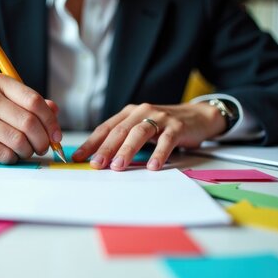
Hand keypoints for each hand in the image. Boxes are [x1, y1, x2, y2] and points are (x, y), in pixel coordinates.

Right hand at [0, 73, 61, 162]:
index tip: (56, 135)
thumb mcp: (10, 102)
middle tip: (43, 148)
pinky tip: (10, 154)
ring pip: (18, 140)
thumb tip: (55, 111)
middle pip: (28, 122)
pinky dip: (13, 158)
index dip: (50, 121)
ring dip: (28, 151)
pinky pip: (4, 153)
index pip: (34, 101)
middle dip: (42, 140)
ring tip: (26, 151)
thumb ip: (34, 105)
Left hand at [71, 102, 226, 170]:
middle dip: (106, 148)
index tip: (79, 157)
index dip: (91, 142)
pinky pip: (166, 140)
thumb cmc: (165, 126)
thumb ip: (124, 139)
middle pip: (120, 130)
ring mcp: (160, 118)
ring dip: (127, 150)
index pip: (106, 128)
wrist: (199, 116)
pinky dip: (158, 153)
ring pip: (139, 133)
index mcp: (129, 113)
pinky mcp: (178, 126)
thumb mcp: (142, 128)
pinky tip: (152, 166)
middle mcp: (142, 112)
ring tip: (118, 166)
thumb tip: (101, 159)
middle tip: (96, 164)